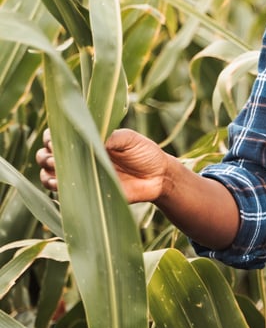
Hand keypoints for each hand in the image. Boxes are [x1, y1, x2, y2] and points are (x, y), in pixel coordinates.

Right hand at [36, 128, 169, 204]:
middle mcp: (79, 156)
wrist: (158, 178)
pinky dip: (55, 187)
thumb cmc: (145, 153)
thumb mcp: (129, 139)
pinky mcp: (85, 193)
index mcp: (87, 138)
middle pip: (46, 154)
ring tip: (59, 169)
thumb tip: (90, 138)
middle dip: (46, 155)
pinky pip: (61, 192)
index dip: (51, 136)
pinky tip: (60, 184)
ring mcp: (80, 175)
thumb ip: (110, 136)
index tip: (54, 138)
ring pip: (48, 174)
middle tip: (58, 156)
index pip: (58, 134)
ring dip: (47, 172)